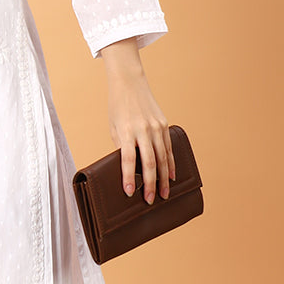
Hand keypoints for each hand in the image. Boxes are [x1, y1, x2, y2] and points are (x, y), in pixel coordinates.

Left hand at [99, 39, 174, 202]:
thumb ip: (121, 146)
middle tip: (149, 200)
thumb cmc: (117, 107)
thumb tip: (128, 169)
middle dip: (150, 184)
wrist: (129, 83)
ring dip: (163, 178)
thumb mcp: (113, 127)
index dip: (129, 177)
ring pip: (162, 158)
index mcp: (126, 130)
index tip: (129, 192)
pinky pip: (168, 148)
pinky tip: (171, 176)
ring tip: (163, 194)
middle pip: (149, 162)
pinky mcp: (163, 125)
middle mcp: (143, 129)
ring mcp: (156, 127)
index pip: (128, 158)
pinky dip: (170, 164)